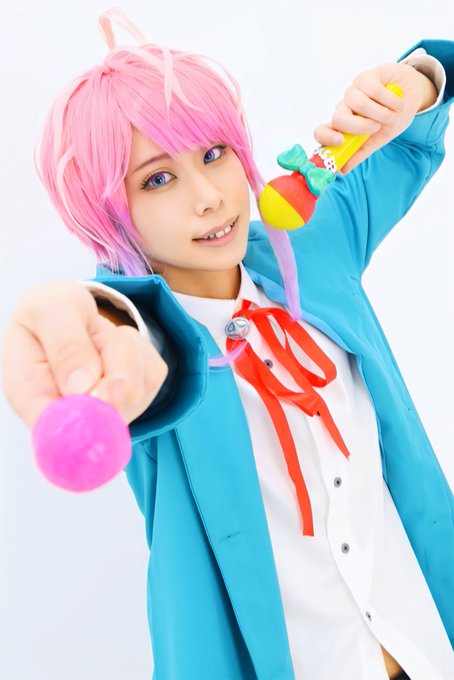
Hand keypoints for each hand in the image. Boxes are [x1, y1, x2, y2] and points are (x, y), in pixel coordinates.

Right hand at [2, 282, 167, 427]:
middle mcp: (68, 414)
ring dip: (122, 350)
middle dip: (113, 373)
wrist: (70, 313)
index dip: (84, 423)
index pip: (56, 433)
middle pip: (108, 414)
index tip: (101, 398)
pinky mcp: (136, 399)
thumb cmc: (50, 314)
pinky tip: (112, 346)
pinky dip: (139, 350)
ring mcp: (104, 412)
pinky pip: (152, 374)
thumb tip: (83, 386)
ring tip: (95, 340)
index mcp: (31, 397)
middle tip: (98, 341)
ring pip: (136, 387)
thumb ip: (65, 345)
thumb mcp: (48, 310)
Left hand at [314, 62, 437, 172]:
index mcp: (344, 126)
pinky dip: (390, 101)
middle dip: (359, 126)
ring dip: (381, 113)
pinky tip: (398, 104)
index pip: (322, 131)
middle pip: (339, 118)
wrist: (411, 94)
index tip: (340, 142)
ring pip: (359, 104)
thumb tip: (343, 170)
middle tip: (376, 128)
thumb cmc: (392, 117)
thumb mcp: (379, 138)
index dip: (326, 138)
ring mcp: (354, 91)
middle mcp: (345, 108)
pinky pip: (374, 91)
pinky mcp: (366, 78)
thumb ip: (361, 151)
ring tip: (394, 115)